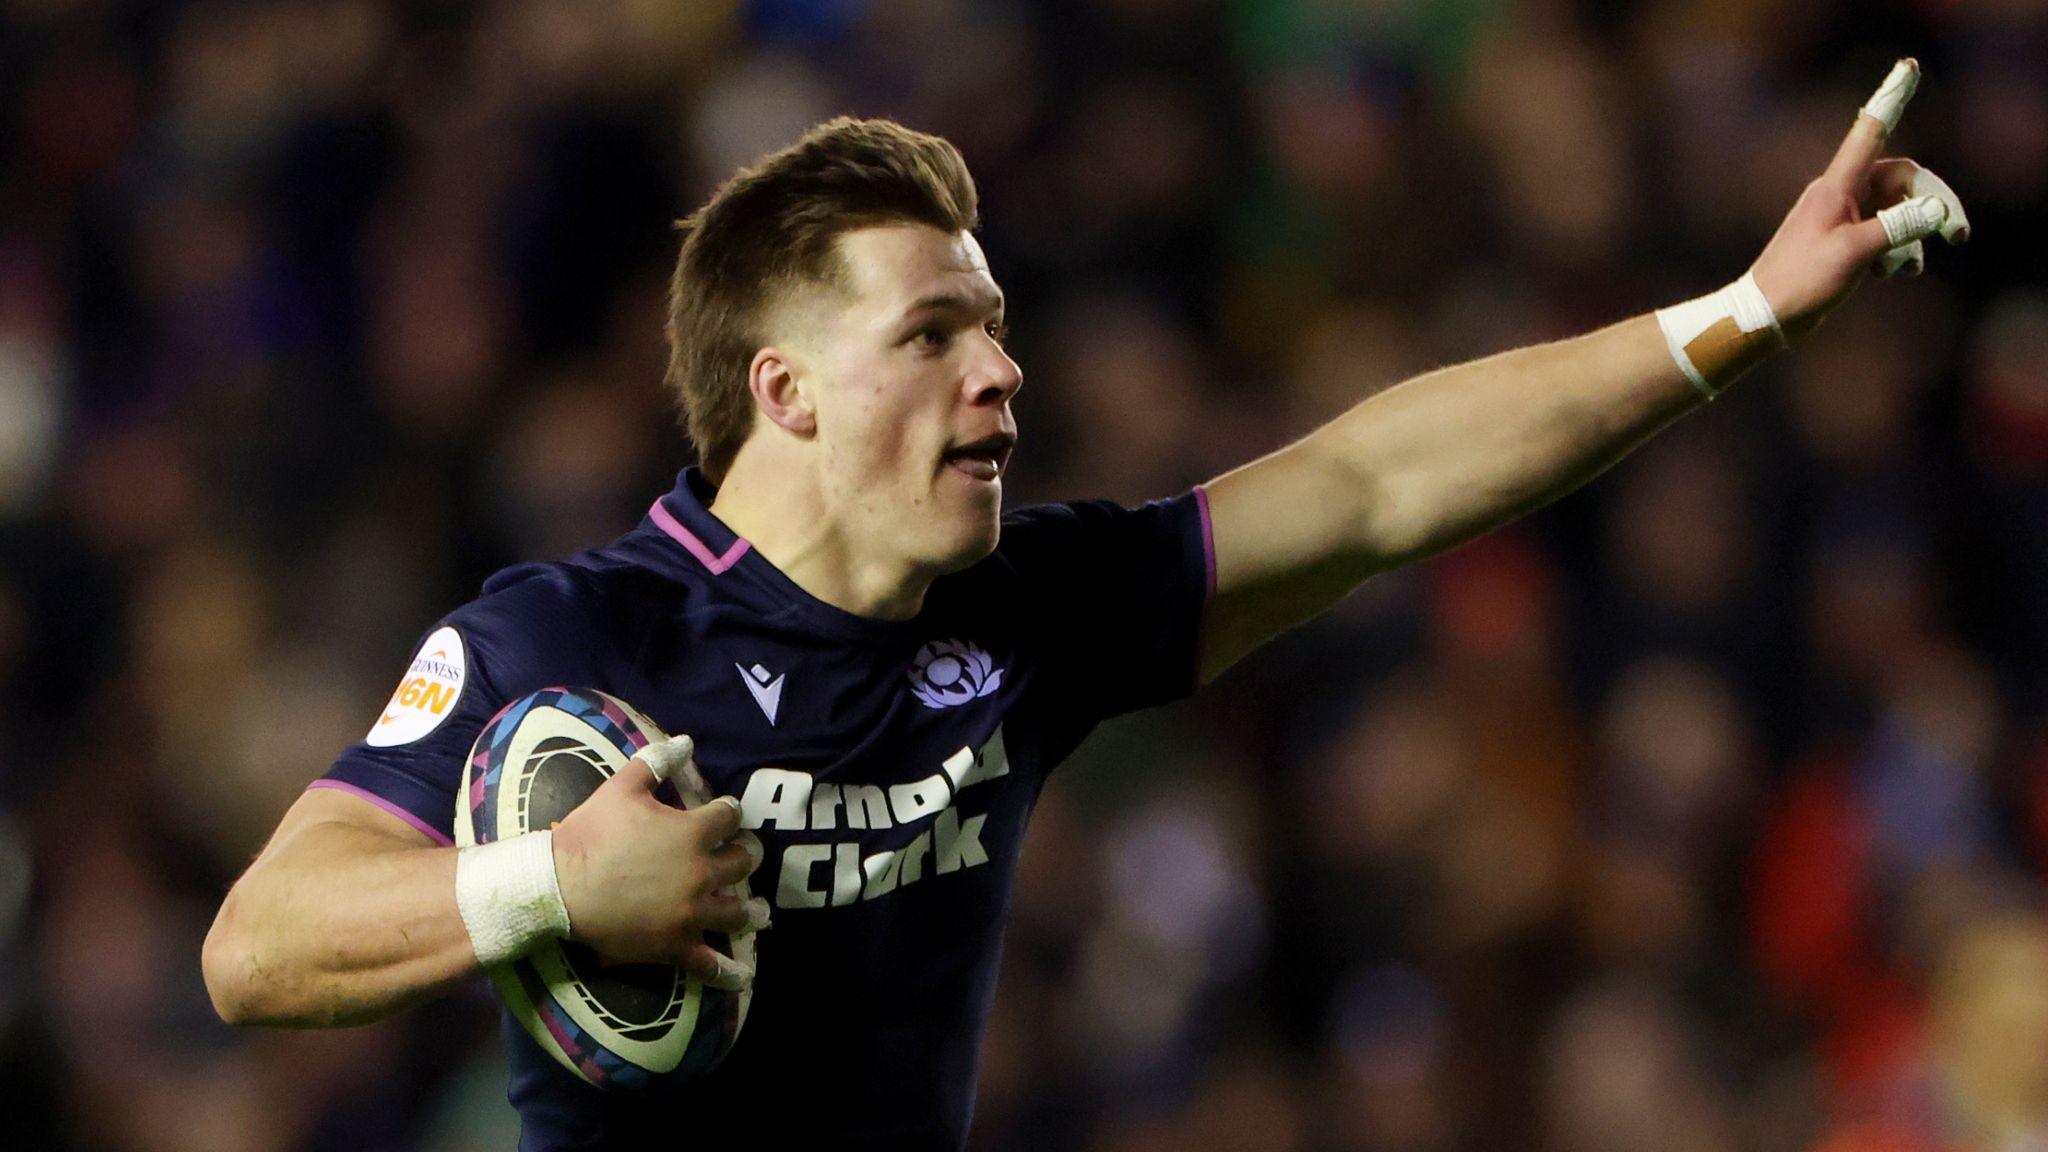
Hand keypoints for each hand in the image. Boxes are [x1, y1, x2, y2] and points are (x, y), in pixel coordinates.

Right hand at [549, 734, 767, 987]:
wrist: (558, 886)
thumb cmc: (590, 834)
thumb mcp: (621, 787)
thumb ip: (655, 761)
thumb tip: (686, 741)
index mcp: (691, 833)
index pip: (729, 817)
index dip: (729, 812)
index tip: (726, 814)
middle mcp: (700, 873)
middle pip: (742, 863)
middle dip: (745, 856)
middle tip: (744, 856)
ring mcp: (690, 913)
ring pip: (736, 912)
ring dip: (749, 909)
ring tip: (757, 911)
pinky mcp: (674, 946)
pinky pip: (709, 963)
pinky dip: (728, 972)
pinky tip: (743, 976)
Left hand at [1749, 58, 1967, 341]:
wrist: (1763, 316)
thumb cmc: (1800, 280)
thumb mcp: (1855, 253)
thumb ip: (1897, 228)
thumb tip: (1934, 209)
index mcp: (1837, 187)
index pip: (1871, 134)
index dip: (1891, 102)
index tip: (1907, 71)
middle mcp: (1839, 194)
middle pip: (1902, 180)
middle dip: (1932, 204)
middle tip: (1958, 235)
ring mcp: (1841, 217)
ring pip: (1896, 210)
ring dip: (1911, 236)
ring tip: (1907, 269)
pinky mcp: (1843, 240)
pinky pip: (1882, 233)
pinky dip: (1895, 250)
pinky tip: (1893, 274)